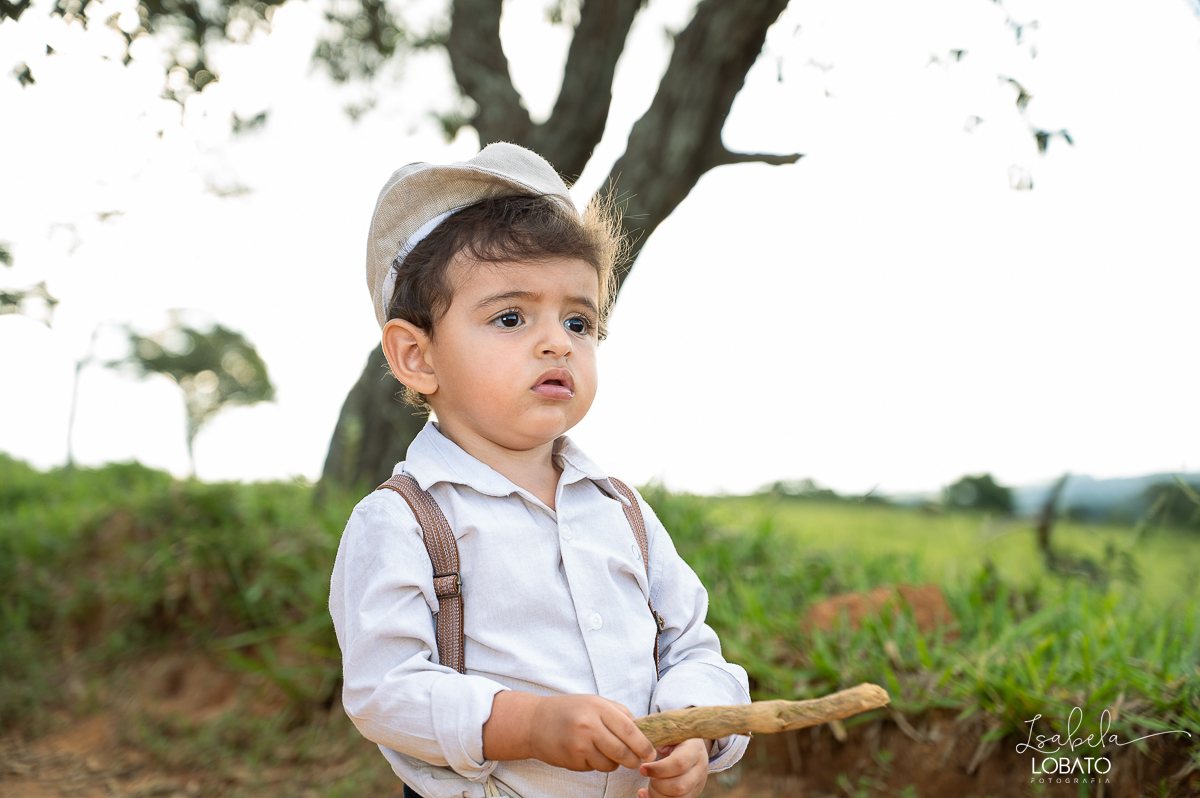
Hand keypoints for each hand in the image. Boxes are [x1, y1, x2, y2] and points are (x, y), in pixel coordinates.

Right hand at [528, 694, 656, 771]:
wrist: (534, 722)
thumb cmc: (568, 710)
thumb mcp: (594, 702)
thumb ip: (618, 713)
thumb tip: (642, 731)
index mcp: (598, 708)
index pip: (630, 730)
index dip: (644, 745)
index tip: (652, 753)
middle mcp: (589, 725)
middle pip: (623, 751)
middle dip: (634, 760)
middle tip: (636, 760)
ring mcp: (580, 744)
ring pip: (610, 764)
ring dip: (613, 763)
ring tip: (604, 751)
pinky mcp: (573, 760)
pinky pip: (595, 768)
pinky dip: (596, 764)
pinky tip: (586, 752)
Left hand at [637, 738, 710, 797]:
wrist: (690, 744)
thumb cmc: (674, 737)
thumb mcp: (668, 732)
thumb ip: (657, 736)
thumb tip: (639, 740)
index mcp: (694, 749)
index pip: (679, 764)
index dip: (659, 769)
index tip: (642, 768)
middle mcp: (700, 768)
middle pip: (680, 786)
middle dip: (657, 785)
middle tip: (645, 775)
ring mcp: (698, 784)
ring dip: (657, 795)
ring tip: (649, 783)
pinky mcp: (692, 794)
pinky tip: (646, 794)